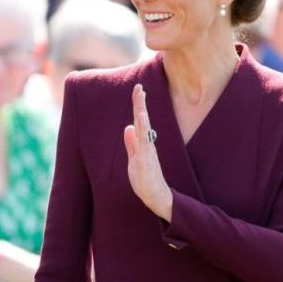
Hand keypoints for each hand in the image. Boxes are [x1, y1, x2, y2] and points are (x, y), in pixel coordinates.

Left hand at [124, 84, 172, 220]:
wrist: (154, 195)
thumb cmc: (145, 179)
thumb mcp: (134, 158)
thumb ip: (131, 144)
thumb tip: (128, 128)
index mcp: (143, 143)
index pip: (139, 121)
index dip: (138, 106)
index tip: (137, 90)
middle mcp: (146, 144)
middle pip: (142, 119)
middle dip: (140, 103)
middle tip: (139, 86)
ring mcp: (147, 150)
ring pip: (144, 127)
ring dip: (141, 111)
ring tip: (140, 97)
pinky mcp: (147, 158)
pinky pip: (145, 140)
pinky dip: (143, 128)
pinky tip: (141, 118)